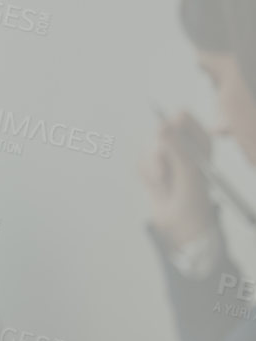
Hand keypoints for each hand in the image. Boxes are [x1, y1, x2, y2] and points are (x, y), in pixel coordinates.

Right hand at [140, 108, 216, 252]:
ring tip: (162, 182)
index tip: (168, 144)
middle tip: (164, 171)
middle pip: (159, 131)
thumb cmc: (193, 197)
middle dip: (158, 153)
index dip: (171, 129)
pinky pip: (139, 161)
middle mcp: (183, 145)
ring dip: (151, 167)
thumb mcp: (188, 169)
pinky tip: (156, 185)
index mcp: (199, 140)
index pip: (180, 117)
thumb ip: (176, 146)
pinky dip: (145, 175)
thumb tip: (162, 126)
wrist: (180, 223)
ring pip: (147, 147)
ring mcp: (166, 155)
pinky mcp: (151, 166)